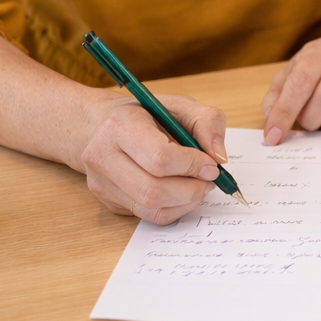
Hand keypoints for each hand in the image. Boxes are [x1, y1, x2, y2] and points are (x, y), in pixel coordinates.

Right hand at [76, 92, 228, 223]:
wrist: (101, 126)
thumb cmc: (146, 114)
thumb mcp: (180, 104)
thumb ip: (207, 122)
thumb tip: (219, 157)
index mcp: (120, 126)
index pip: (159, 158)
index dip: (192, 165)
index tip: (211, 165)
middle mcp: (103, 157)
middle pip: (154, 191)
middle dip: (192, 189)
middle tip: (209, 179)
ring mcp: (102, 183)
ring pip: (152, 208)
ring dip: (186, 202)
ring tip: (197, 184)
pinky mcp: (109, 202)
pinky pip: (148, 216)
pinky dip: (174, 208)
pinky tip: (181, 192)